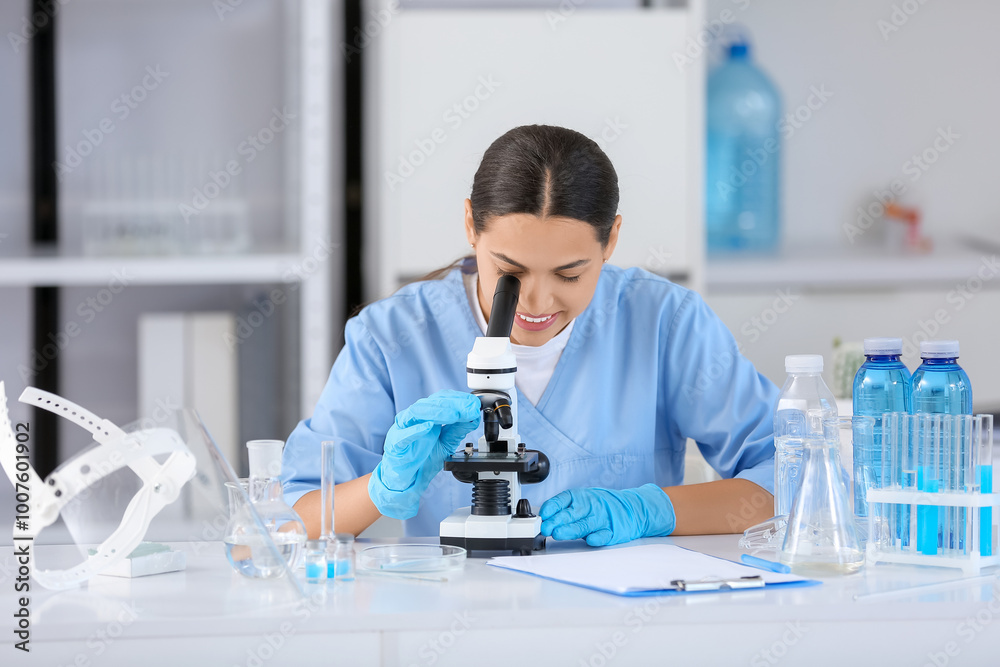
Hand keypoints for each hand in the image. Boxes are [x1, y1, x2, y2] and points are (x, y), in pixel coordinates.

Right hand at [368, 390, 480, 519]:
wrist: (407, 481)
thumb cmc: (422, 459)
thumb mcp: (446, 444)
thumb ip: (457, 430)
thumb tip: (473, 417)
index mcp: (426, 415)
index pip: (442, 399)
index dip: (459, 399)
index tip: (474, 404)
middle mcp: (414, 418)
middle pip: (431, 403)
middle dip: (453, 404)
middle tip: (469, 409)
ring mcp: (403, 429)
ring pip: (417, 412)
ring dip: (438, 412)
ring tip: (454, 415)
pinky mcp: (395, 444)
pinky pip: (404, 435)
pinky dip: (416, 430)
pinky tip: (428, 427)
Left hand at [539, 484, 675, 546]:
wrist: (632, 508)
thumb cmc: (601, 506)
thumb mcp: (582, 501)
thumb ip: (564, 510)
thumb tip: (544, 520)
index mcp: (580, 497)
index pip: (562, 500)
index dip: (551, 507)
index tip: (543, 515)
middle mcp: (590, 506)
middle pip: (571, 513)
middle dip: (556, 521)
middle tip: (545, 527)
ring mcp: (601, 519)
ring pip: (584, 525)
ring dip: (570, 529)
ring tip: (558, 534)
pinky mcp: (612, 531)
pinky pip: (604, 534)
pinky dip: (597, 537)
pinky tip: (590, 540)